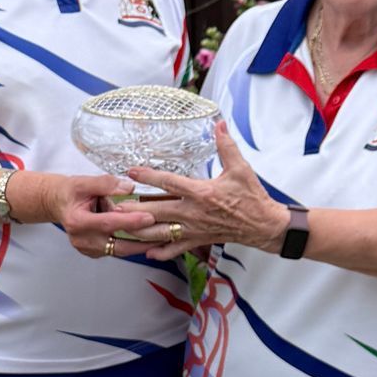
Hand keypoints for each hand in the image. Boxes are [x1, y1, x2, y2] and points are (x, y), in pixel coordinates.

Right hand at [38, 173, 158, 259]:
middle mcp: (82, 239)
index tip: (149, 217)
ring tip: (162, 239)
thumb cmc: (72, 192)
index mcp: (77, 221)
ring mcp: (88, 249)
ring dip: (140, 246)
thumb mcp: (84, 181)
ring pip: (119, 251)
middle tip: (164, 234)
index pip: (108, 223)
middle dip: (142, 241)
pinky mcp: (94, 253)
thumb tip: (128, 187)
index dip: (130, 221)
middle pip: (117, 245)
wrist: (59, 203)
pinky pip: (116, 251)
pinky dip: (132, 246)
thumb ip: (106, 183)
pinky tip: (148, 240)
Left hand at [135, 123, 288, 260]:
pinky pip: (177, 248)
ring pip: (162, 232)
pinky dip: (162, 251)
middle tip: (113, 205)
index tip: (131, 171)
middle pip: (157, 210)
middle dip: (134, 209)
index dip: (148, 176)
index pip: (169, 182)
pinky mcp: (199, 240)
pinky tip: (149, 252)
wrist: (263, 225)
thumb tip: (219, 124)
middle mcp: (194, 212)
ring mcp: (195, 228)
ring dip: (141, 231)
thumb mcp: (240, 168)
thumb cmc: (252, 197)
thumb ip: (226, 146)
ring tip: (122, 228)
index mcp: (202, 192)